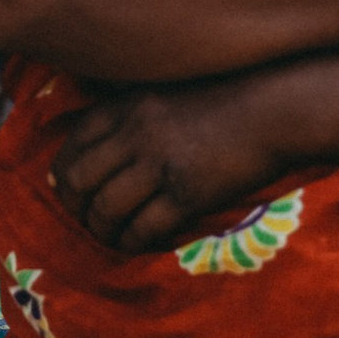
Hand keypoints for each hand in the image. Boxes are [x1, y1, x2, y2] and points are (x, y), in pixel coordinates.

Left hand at [51, 68, 302, 255]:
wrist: (275, 108)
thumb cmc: (220, 100)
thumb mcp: (161, 94)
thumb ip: (124, 119)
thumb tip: (88, 156)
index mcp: (125, 107)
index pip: (71, 147)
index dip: (63, 176)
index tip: (69, 192)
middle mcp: (135, 133)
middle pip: (79, 181)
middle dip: (76, 208)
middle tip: (88, 220)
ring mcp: (160, 164)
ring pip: (105, 210)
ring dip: (102, 231)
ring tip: (112, 237)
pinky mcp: (188, 194)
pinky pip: (143, 229)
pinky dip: (134, 242)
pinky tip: (141, 243)